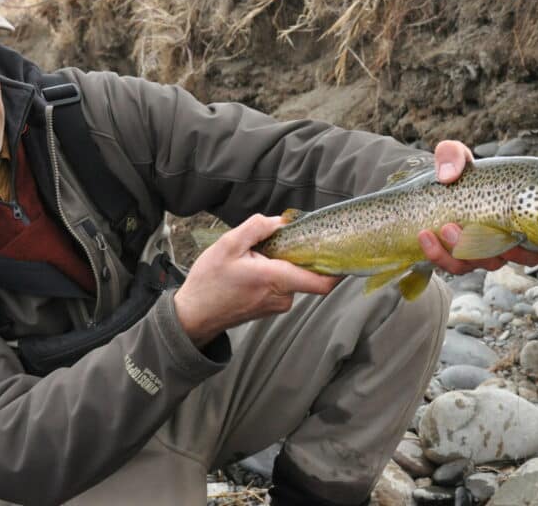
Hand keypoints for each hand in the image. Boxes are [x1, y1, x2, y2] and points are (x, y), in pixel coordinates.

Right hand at [173, 214, 340, 346]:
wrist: (193, 315)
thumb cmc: (209, 281)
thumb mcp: (228, 244)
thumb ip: (257, 228)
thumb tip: (281, 222)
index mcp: (274, 279)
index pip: (321, 282)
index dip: (338, 270)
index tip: (344, 254)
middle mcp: (282, 296)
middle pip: (306, 272)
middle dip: (295, 254)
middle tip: (272, 242)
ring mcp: (277, 305)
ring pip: (292, 278)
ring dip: (280, 264)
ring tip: (252, 259)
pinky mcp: (271, 308)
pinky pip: (282, 286)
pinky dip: (273, 275)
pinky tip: (250, 271)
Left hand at [419, 140, 537, 273]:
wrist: (430, 186)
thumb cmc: (454, 171)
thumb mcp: (453, 156)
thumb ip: (452, 155)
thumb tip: (448, 175)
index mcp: (513, 219)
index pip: (533, 248)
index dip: (525, 250)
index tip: (509, 233)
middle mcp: (500, 241)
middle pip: (503, 258)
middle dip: (482, 248)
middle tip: (457, 226)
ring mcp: (478, 252)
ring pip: (476, 264)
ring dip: (459, 251)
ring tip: (444, 228)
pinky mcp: (457, 259)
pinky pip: (452, 266)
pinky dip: (438, 254)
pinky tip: (424, 236)